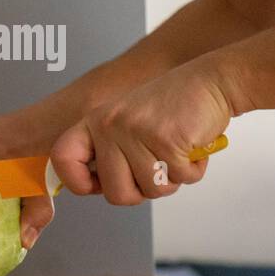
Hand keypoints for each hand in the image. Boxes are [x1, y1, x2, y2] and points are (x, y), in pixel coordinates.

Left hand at [50, 56, 231, 204]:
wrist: (211, 81)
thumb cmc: (174, 106)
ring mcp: (136, 132)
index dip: (77, 181)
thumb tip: (99, 187)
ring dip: (172, 179)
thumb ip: (111, 151)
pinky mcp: (165, 140)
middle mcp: (110, 125)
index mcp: (96, 121)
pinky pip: (179, 180)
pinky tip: (192, 146)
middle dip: (143, 191)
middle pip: (116, 194)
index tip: (97, 186)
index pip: (62, 157)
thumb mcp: (128, 122)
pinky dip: (192, 171)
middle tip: (158, 168)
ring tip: (177, 150)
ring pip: (151, 191)